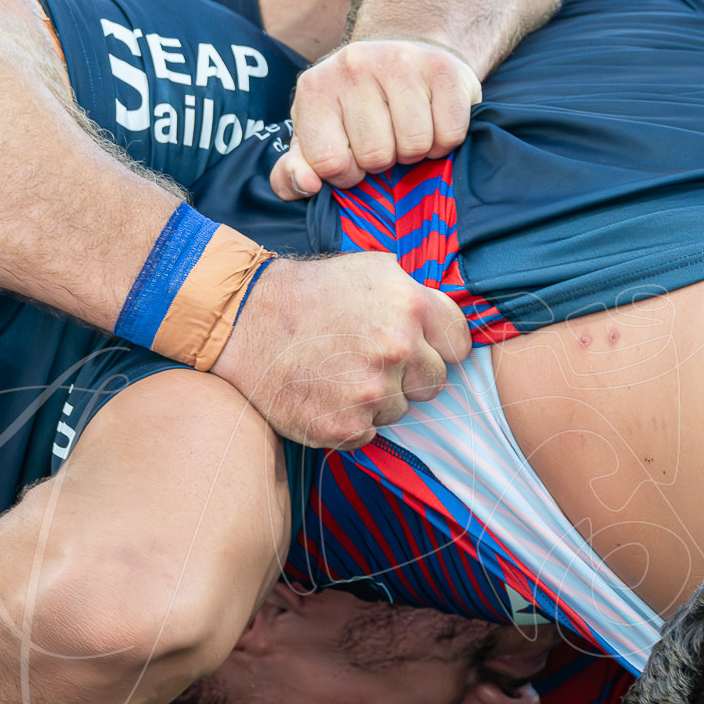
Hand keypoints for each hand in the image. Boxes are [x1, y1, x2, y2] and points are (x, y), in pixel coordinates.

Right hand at [213, 252, 471, 448]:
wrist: (246, 321)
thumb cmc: (311, 294)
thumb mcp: (372, 270)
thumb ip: (416, 296)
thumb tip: (445, 324)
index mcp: (410, 306)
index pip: (458, 346)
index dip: (436, 347)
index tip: (415, 348)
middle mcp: (396, 349)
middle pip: (433, 384)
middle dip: (407, 376)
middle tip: (366, 360)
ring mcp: (371, 391)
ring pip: (399, 410)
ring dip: (375, 399)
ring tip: (338, 373)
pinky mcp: (344, 426)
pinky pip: (368, 433)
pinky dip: (349, 421)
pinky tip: (324, 395)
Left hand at [270, 39, 482, 200]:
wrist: (400, 58)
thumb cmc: (352, 111)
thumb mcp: (314, 139)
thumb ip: (293, 172)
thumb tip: (306, 185)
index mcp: (315, 88)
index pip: (328, 162)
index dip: (345, 175)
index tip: (352, 161)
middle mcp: (353, 65)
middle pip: (376, 155)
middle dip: (383, 162)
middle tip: (385, 142)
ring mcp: (400, 60)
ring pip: (415, 145)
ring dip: (415, 153)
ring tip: (406, 133)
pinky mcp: (443, 67)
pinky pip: (449, 133)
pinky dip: (445, 142)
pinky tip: (432, 124)